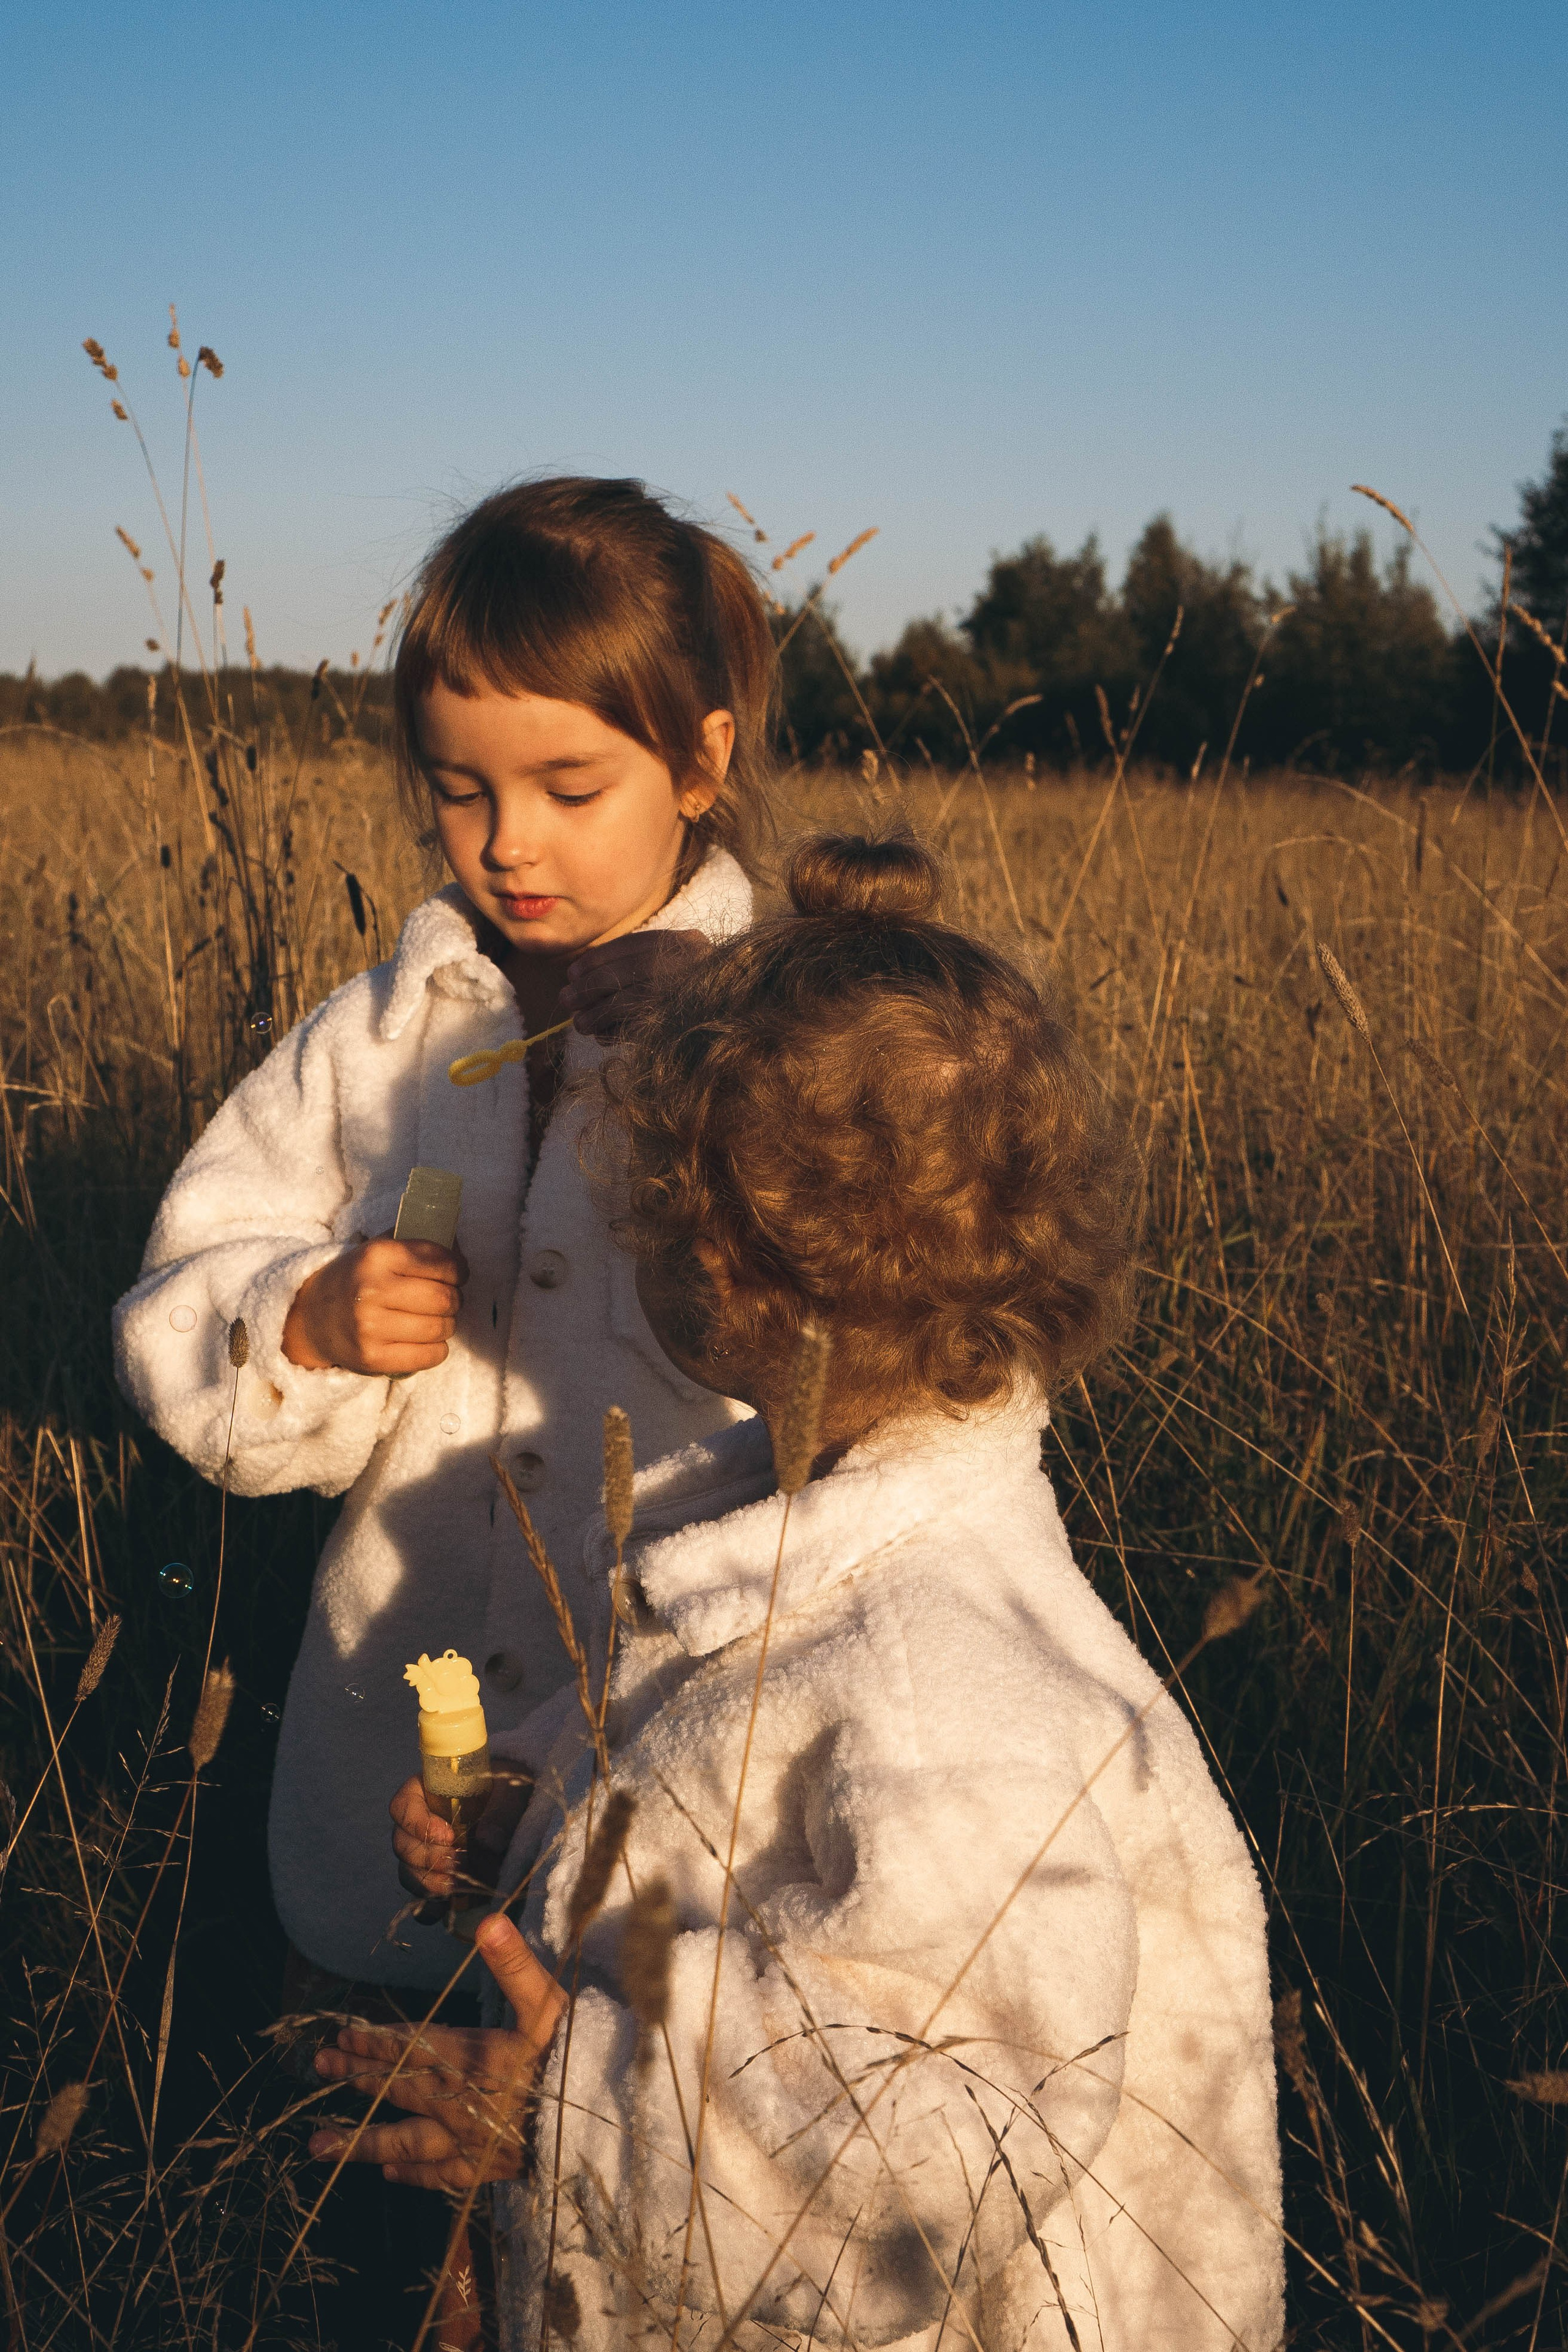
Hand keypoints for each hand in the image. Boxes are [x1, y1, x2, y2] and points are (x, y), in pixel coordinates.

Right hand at [281, 1236, 468, 1374]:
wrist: (312, 1318)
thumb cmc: (356, 1280)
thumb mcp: (377, 1250)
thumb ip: (417, 1243)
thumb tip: (460, 1245)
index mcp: (376, 1256)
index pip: (441, 1260)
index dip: (458, 1268)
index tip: (457, 1273)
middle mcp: (371, 1290)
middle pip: (444, 1297)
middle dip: (454, 1298)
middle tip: (446, 1299)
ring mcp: (370, 1327)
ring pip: (441, 1327)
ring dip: (447, 1324)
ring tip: (436, 1319)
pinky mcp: (373, 1358)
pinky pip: (430, 1355)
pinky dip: (437, 1349)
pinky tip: (426, 1340)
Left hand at [309, 1916, 565, 2188]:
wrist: (603, 2128)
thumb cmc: (579, 2058)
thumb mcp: (552, 2004)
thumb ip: (516, 1964)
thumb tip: (488, 1922)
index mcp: (472, 2057)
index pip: (410, 2046)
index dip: (373, 2039)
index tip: (338, 2034)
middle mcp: (459, 2102)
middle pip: (397, 2087)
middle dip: (358, 2074)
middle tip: (320, 2067)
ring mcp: (469, 2143)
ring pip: (404, 2141)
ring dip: (360, 2141)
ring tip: (318, 2146)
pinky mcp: (485, 2172)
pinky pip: (438, 2176)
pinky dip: (411, 2173)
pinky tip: (389, 2172)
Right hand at [391, 1770, 532, 1901]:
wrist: (519, 1812)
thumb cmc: (509, 1789)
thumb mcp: (512, 1790)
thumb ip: (502, 1809)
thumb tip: (487, 1841)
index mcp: (426, 1791)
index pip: (402, 1805)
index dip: (417, 1823)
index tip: (448, 1835)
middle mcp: (418, 1823)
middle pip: (402, 1844)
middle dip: (429, 1858)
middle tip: (459, 1863)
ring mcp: (424, 1853)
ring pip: (408, 1872)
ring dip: (430, 1882)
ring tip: (457, 1885)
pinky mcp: (436, 1878)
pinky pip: (421, 1898)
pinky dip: (432, 1906)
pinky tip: (449, 1907)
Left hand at [559, 928, 707, 1042]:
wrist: (741, 1016)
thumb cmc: (699, 991)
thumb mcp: (678, 964)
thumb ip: (639, 965)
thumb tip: (581, 980)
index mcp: (686, 943)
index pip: (630, 946)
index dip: (595, 960)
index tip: (572, 973)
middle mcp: (688, 965)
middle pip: (624, 973)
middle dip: (588, 988)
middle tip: (565, 999)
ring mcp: (687, 995)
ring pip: (627, 1002)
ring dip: (596, 1014)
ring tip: (579, 1023)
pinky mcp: (682, 1026)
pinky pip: (639, 1030)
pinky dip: (615, 1033)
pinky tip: (602, 1036)